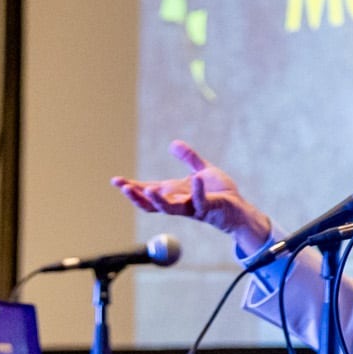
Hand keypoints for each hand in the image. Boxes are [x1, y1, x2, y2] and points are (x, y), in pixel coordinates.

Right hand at [113, 141, 271, 254]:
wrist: (237, 208)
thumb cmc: (219, 192)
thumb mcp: (202, 171)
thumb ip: (188, 158)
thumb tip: (173, 144)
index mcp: (173, 193)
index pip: (147, 191)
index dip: (131, 186)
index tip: (115, 180)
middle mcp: (178, 202)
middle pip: (150, 204)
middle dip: (136, 196)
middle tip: (123, 187)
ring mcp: (191, 208)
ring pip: (169, 208)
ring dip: (157, 200)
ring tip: (146, 189)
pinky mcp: (207, 209)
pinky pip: (200, 200)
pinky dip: (197, 191)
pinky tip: (195, 179)